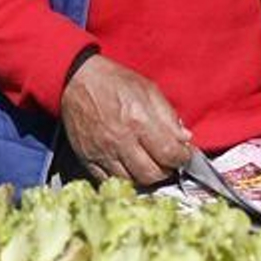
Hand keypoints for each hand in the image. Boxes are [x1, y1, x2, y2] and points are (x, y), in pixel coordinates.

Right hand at [59, 54, 192, 184]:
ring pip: (132, 181)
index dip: (182, 158)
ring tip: (148, 163)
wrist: (76, 80)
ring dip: (145, 176)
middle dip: (165, 170)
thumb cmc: (113, 82)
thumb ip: (168, 115)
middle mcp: (120, 139)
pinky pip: (109, 180)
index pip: (169, 154)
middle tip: (166, 161)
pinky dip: (123, 177)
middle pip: (152, 174)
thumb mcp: (148, 89)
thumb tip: (184, 139)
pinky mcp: (87, 157)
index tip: (183, 154)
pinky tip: (128, 166)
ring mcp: (102, 151)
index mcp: (138, 120)